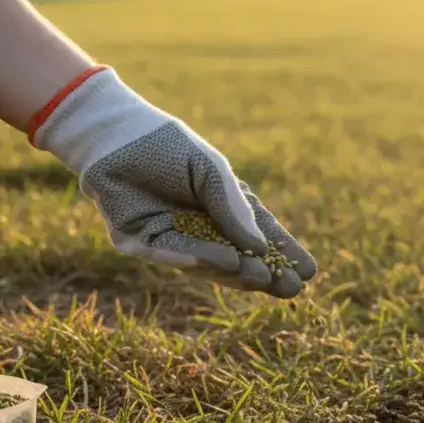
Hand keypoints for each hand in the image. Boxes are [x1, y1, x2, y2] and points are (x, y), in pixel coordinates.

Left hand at [30, 66, 316, 296]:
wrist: (115, 134)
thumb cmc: (167, 146)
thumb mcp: (212, 172)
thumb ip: (234, 207)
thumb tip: (259, 247)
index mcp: (221, 208)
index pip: (258, 237)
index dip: (283, 254)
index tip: (308, 271)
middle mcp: (199, 229)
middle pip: (238, 259)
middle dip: (265, 274)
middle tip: (291, 287)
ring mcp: (171, 239)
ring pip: (207, 264)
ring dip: (235, 272)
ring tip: (261, 277)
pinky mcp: (142, 244)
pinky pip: (171, 255)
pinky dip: (197, 260)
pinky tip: (225, 264)